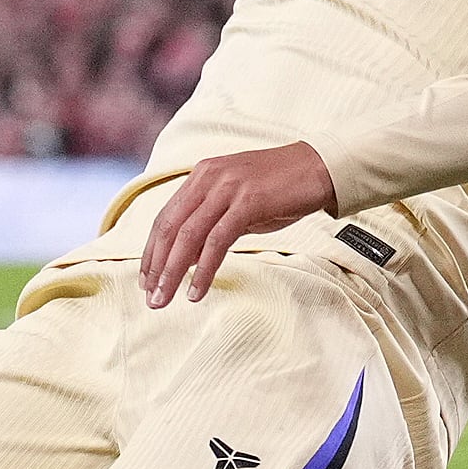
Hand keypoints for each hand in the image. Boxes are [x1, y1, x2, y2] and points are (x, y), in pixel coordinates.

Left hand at [138, 142, 336, 305]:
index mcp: (202, 175)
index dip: (152, 250)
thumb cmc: (282, 189)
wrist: (320, 168)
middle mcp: (209, 177)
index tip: (147, 279)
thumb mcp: (238, 203)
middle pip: (170, 227)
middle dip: (156, 265)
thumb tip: (185, 258)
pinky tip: (196, 291)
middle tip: (150, 297)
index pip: (166, 216)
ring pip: (188, 236)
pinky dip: (203, 270)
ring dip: (172, 272)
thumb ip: (211, 224)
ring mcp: (228, 187)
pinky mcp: (247, 202)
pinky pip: (217, 241)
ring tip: (164, 300)